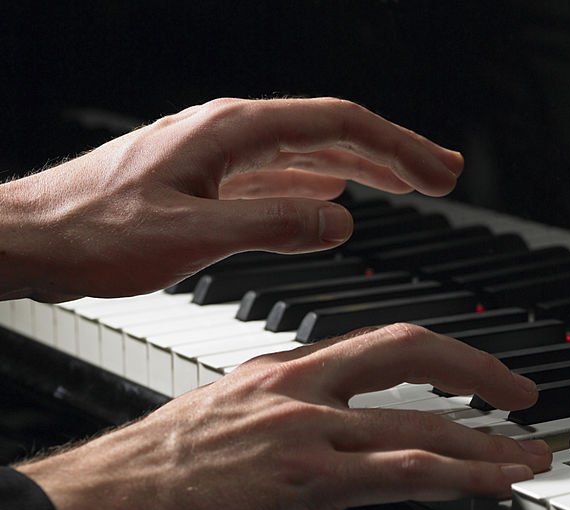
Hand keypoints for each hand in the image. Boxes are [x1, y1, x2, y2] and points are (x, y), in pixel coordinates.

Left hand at [0, 97, 463, 301]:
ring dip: (364, 167)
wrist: (25, 238)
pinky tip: (333, 198)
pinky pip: (278, 173)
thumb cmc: (89, 235)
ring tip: (407, 183)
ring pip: (308, 152)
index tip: (441, 174)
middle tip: (444, 174)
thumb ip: (271, 227)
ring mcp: (216, 154)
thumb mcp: (189, 236)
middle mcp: (227, 133)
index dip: (399, 150)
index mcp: (231, 133)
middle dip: (395, 153)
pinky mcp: (204, 180)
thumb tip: (340, 222)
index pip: (339, 127)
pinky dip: (319, 183)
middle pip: (332, 131)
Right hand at [16, 324, 552, 509]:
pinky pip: (403, 471)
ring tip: (528, 456)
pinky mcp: (307, 480)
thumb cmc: (147, 478)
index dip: (434, 356)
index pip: (375, 348)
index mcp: (279, 372)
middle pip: (410, 352)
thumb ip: (280, 427)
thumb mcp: (224, 428)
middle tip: (521, 392)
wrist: (97, 504)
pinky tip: (494, 483)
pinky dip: (461, 476)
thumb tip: (320, 450)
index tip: (468, 373)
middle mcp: (299, 388)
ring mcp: (306, 430)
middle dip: (477, 371)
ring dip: (486, 442)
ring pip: (420, 423)